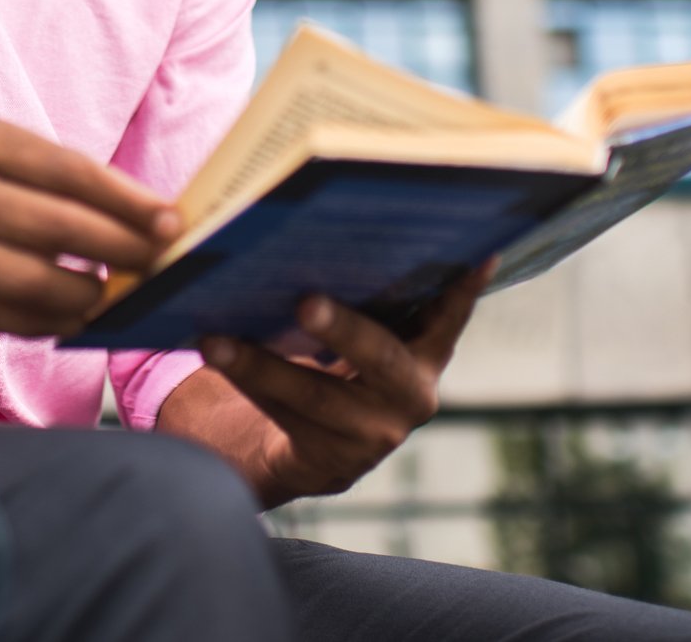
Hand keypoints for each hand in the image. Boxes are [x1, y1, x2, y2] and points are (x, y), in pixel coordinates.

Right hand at [0, 119, 179, 350]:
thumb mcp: (20, 178)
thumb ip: (81, 193)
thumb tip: (160, 222)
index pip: (70, 170)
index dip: (127, 200)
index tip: (172, 222)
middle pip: (58, 224)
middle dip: (119, 247)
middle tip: (157, 263)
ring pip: (39, 280)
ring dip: (88, 294)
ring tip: (110, 295)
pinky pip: (17, 320)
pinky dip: (57, 322)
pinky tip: (73, 317)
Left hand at [197, 258, 495, 500]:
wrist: (317, 449)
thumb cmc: (341, 365)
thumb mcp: (367, 336)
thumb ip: (374, 301)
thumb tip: (329, 229)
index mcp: (428, 354)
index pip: (451, 314)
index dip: (464, 288)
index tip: (476, 253)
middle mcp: (412, 395)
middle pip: (377, 356)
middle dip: (341, 327)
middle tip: (305, 300)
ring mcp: (374, 434)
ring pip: (313, 394)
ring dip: (259, 365)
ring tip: (215, 339)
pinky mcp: (333, 461)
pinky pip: (284, 418)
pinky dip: (247, 384)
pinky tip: (216, 353)